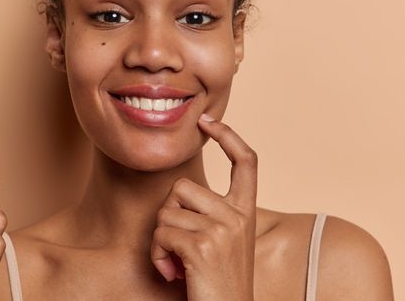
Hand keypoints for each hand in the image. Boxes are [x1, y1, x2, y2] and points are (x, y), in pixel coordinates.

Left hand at [151, 114, 257, 300]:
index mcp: (245, 213)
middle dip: (169, 217)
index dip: (228, 136)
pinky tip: (174, 274)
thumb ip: (212, 214)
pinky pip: (161, 235)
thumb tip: (180, 192)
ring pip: (166, 212)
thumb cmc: (217, 285)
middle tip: (180, 248)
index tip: (209, 120)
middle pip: (182, 188)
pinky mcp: (203, 246)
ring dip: (162, 241)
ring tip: (178, 264)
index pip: (246, 161)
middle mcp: (238, 216)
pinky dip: (159, 256)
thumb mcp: (224, 243)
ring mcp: (222, 229)